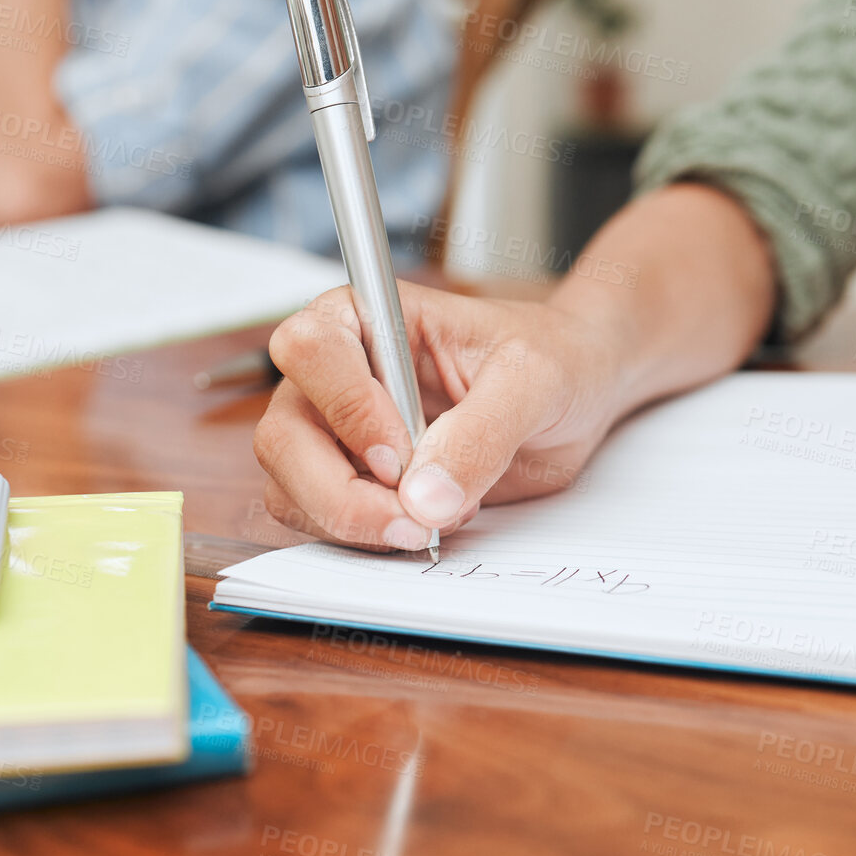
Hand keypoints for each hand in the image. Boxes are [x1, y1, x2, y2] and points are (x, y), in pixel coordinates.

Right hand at [254, 282, 626, 551]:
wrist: (572, 396)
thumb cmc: (550, 360)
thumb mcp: (533, 380)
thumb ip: (482, 431)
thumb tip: (425, 497)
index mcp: (366, 317)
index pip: (310, 350)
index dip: (346, 408)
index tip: (402, 455)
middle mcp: (335, 373)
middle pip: (283, 435)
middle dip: (340, 492)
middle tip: (412, 521)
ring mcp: (333, 432)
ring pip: (288, 488)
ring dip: (352, 522)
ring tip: (430, 521)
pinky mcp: (348, 481)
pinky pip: (316, 521)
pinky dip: (361, 538)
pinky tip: (419, 525)